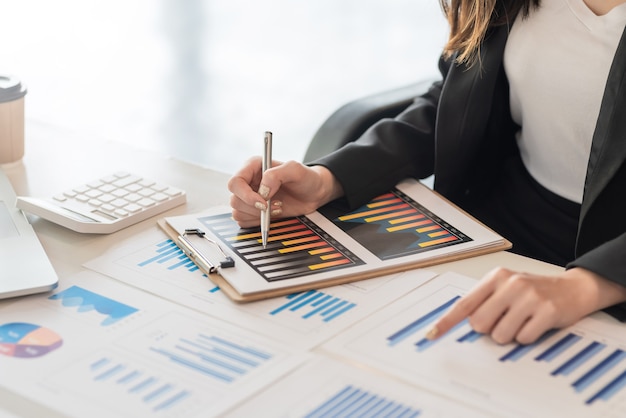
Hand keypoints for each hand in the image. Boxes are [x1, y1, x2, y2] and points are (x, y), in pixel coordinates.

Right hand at [227, 157, 343, 226]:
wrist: (314, 193)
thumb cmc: (306, 178)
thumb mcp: (295, 170)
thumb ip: (276, 174)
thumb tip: (262, 189)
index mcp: (253, 167)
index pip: (235, 182)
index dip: (246, 195)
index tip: (263, 202)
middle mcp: (248, 182)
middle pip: (235, 200)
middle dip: (255, 208)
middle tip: (275, 205)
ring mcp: (250, 197)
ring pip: (238, 212)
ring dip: (258, 215)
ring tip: (277, 208)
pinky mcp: (254, 210)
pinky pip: (244, 221)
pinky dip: (258, 222)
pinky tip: (273, 214)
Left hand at [427, 267, 625, 344]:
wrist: (573, 288)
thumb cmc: (533, 291)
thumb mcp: (506, 287)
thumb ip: (484, 301)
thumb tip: (463, 322)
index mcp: (495, 277)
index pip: (464, 304)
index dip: (446, 322)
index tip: (432, 335)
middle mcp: (510, 284)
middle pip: (479, 324)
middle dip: (489, 329)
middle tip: (504, 320)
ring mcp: (529, 297)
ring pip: (500, 335)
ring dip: (509, 334)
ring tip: (521, 321)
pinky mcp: (547, 311)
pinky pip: (523, 338)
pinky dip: (527, 337)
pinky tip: (535, 324)